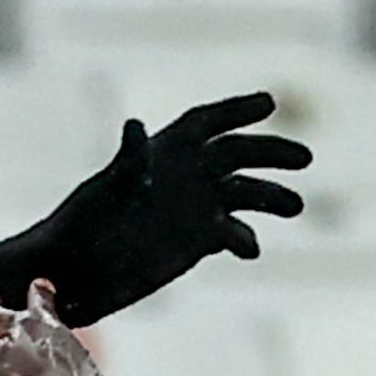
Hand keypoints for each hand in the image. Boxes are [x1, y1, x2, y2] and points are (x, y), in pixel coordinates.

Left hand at [0, 97, 314, 325]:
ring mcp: (195, 208)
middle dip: (271, 153)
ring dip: (272, 197)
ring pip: (245, 192)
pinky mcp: (198, 242)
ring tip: (296, 206)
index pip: (208, 121)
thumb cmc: (78, 224)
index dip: (238, 109)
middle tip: (304, 159)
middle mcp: (186, 175)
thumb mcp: (104, 190)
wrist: (71, 271)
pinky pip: (233, 234)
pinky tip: (250, 250)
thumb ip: (128, 160)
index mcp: (164, 151)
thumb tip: (136, 126)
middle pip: (238, 154)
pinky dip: (245, 239)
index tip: (269, 103)